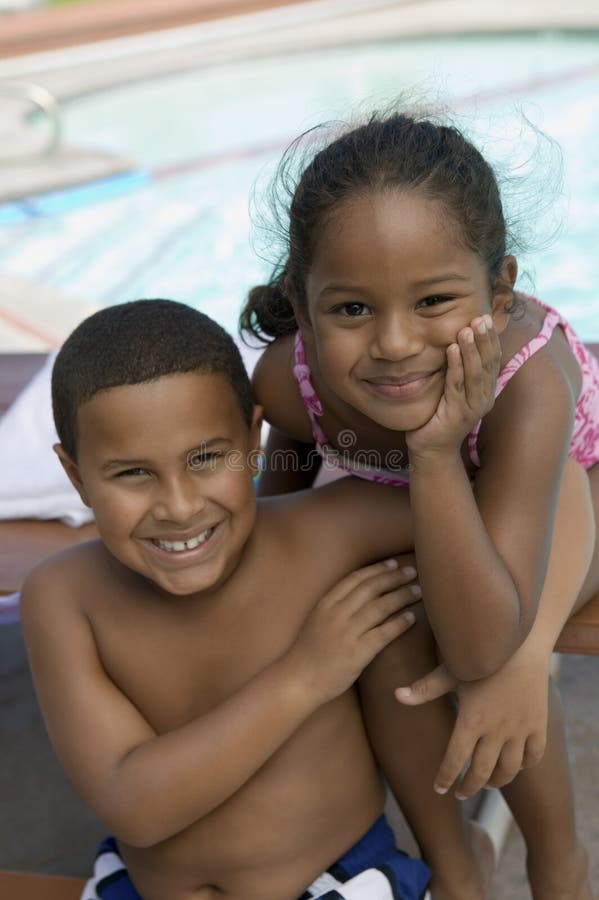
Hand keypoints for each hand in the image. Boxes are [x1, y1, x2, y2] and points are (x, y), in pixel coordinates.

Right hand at [288, 560, 419, 707]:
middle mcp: (336, 613)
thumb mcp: (317, 620)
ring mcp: (347, 632)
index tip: (393, 563)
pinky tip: (412, 618)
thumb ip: (335, 607)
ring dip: (402, 596)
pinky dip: (400, 623)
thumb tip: (359, 596)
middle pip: (371, 588)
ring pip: (380, 607)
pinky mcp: (357, 652)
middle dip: (394, 577)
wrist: (297, 680)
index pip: (356, 578)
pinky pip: (384, 633)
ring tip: (418, 591)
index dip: (377, 569)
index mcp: (326, 603)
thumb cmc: (308, 653)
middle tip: (412, 572)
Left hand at [395, 646, 549, 797]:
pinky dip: (524, 766)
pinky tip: (515, 766)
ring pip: (509, 769)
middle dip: (469, 787)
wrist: (521, 642)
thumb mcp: (450, 670)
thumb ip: (424, 688)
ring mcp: (520, 729)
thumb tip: (396, 695)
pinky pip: (534, 755)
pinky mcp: (538, 723)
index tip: (439, 789)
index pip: (455, 760)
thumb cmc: (481, 654)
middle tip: (460, 794)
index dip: (445, 777)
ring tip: (486, 783)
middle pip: (482, 772)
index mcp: (471, 720)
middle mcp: (496, 730)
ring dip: (496, 781)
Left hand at [406, 315, 500, 458]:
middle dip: (484, 339)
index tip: (485, 318)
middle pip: (488, 364)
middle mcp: (484, 399)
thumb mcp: (451, 391)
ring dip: (471, 349)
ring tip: (466, 329)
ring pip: (475, 373)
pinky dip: (456, 366)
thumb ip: (457, 371)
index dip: (490, 339)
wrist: (431, 451)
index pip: (492, 360)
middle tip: (480, 318)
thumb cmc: (438, 418)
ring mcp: (473, 408)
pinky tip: (453, 350)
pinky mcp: (458, 415)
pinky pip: (457, 386)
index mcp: (485, 391)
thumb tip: (454, 342)